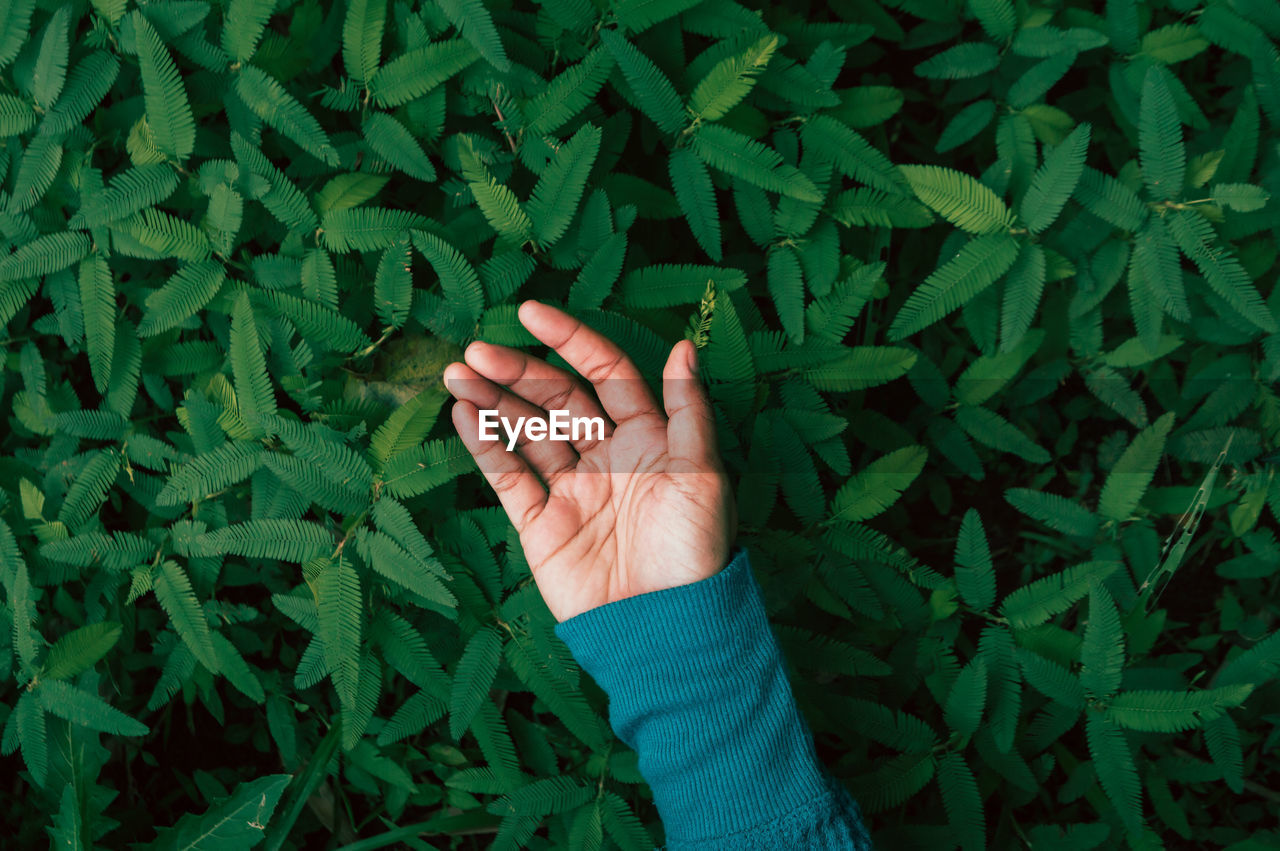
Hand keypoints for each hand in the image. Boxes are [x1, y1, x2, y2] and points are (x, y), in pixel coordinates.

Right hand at [442, 301, 735, 621]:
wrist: (664, 628)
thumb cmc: (695, 550)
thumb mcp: (703, 474)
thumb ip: (689, 409)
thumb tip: (685, 345)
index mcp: (648, 436)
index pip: (604, 372)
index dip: (569, 341)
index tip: (529, 313)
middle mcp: (607, 456)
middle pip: (556, 399)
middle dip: (517, 371)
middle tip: (477, 351)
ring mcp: (571, 489)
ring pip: (526, 432)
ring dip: (492, 400)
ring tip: (457, 373)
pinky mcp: (542, 524)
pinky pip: (508, 477)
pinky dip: (485, 446)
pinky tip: (464, 414)